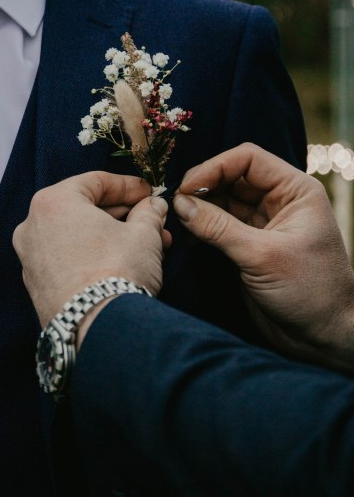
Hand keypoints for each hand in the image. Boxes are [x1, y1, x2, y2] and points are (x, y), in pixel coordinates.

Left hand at [13, 171, 170, 329]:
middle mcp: (33, 226)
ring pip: (78, 234)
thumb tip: (153, 207)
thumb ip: (149, 213)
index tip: (149, 193)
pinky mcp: (37, 285)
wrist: (100, 330)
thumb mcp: (144, 234)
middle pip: (85, 208)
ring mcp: (31, 258)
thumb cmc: (117, 272)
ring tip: (149, 245)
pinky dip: (95, 254)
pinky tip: (124, 262)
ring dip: (114, 235)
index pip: (96, 181)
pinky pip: (69, 257)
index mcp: (54, 202)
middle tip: (152, 219)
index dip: (129, 185)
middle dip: (124, 214)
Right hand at [173, 142, 353, 371]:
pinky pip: (219, 227)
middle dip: (202, 188)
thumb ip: (219, 228)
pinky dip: (201, 229)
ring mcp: (262, 224)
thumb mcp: (262, 256)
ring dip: (198, 209)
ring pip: (222, 202)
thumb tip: (180, 204)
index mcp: (294, 191)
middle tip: (175, 204)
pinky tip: (187, 238)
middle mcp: (278, 201)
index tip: (185, 187)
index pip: (248, 160)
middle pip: (231, 178)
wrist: (322, 336)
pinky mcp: (248, 246)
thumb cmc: (309, 292)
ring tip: (177, 221)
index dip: (214, 167)